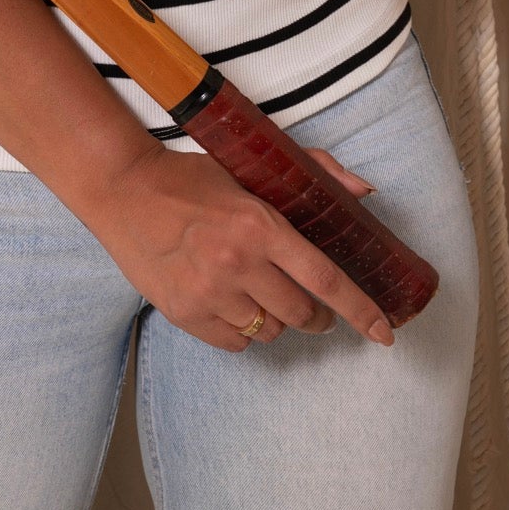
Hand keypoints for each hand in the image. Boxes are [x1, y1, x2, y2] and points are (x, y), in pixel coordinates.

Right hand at [83, 139, 393, 351]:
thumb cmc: (189, 176)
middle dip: (315, 314)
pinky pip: (236, 342)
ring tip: (260, 294)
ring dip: (276, 319)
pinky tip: (232, 304)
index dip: (361, 310)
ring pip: (269, 332)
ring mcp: (210, 293)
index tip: (385, 333)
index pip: (325, 279)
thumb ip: (313, 172)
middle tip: (311, 305)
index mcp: (260, 226)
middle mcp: (238, 264)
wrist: (123, 190)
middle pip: (301, 314)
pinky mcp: (185, 314)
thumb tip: (363, 192)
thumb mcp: (249, 167)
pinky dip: (243, 330)